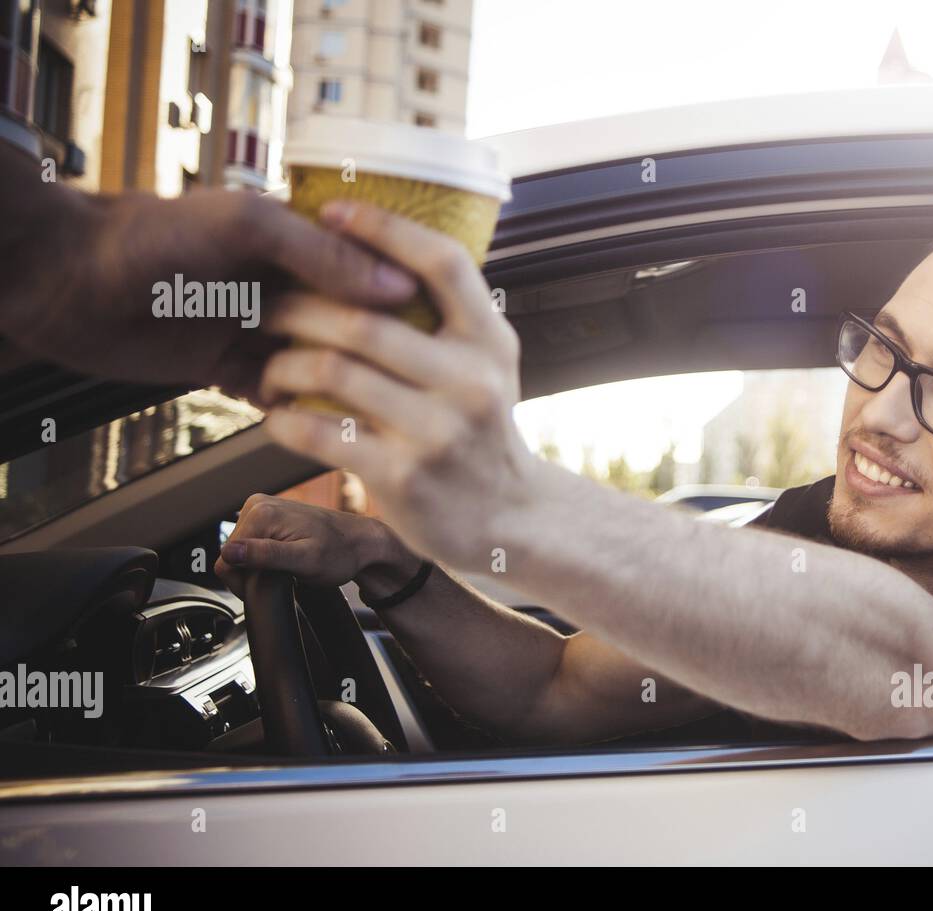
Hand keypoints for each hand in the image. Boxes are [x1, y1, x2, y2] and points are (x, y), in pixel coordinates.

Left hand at [0, 150, 417, 397]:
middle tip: (413, 384)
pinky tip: (324, 427)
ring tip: (376, 412)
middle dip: (378, 351)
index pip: (374, 266)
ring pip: (325, 367)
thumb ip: (323, 257)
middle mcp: (289, 286)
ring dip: (342, 387)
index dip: (406, 292)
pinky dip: (299, 414)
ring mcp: (262, 331)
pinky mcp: (232, 371)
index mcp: (300, 240)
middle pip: (357, 325)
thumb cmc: (153, 237)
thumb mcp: (247, 230)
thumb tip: (402, 290)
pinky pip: (283, 399)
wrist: (65, 282)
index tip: (442, 327)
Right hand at [215, 493, 418, 598]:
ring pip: (239, 551)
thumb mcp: (305, 561)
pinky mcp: (267, 516)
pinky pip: (251, 544)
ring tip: (288, 565)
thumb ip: (266, 555)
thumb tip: (229, 551)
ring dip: (259, 565)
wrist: (361, 543)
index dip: (245, 581)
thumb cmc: (341, 553)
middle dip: (253, 572)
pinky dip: (264, 557)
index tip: (271, 584)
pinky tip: (284, 558)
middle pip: (231, 555)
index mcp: (260, 513)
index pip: (225, 560)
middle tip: (285, 574)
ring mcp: (262, 508)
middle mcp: (257, 505)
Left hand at [256, 200, 540, 571]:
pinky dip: (285, 421)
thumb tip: (377, 254)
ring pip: (335, 372)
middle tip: (267, 308)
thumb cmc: (480, 434)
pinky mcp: (404, 475)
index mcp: (490, 340)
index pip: (442, 263)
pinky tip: (279, 417)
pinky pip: (321, 433)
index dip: (385, 229)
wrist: (508, 519)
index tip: (333, 211)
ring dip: (284, 365)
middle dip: (299, 307)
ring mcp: (439, 430)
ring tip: (270, 369)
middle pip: (365, 319)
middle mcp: (472, 380)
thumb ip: (446, 321)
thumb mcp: (487, 367)